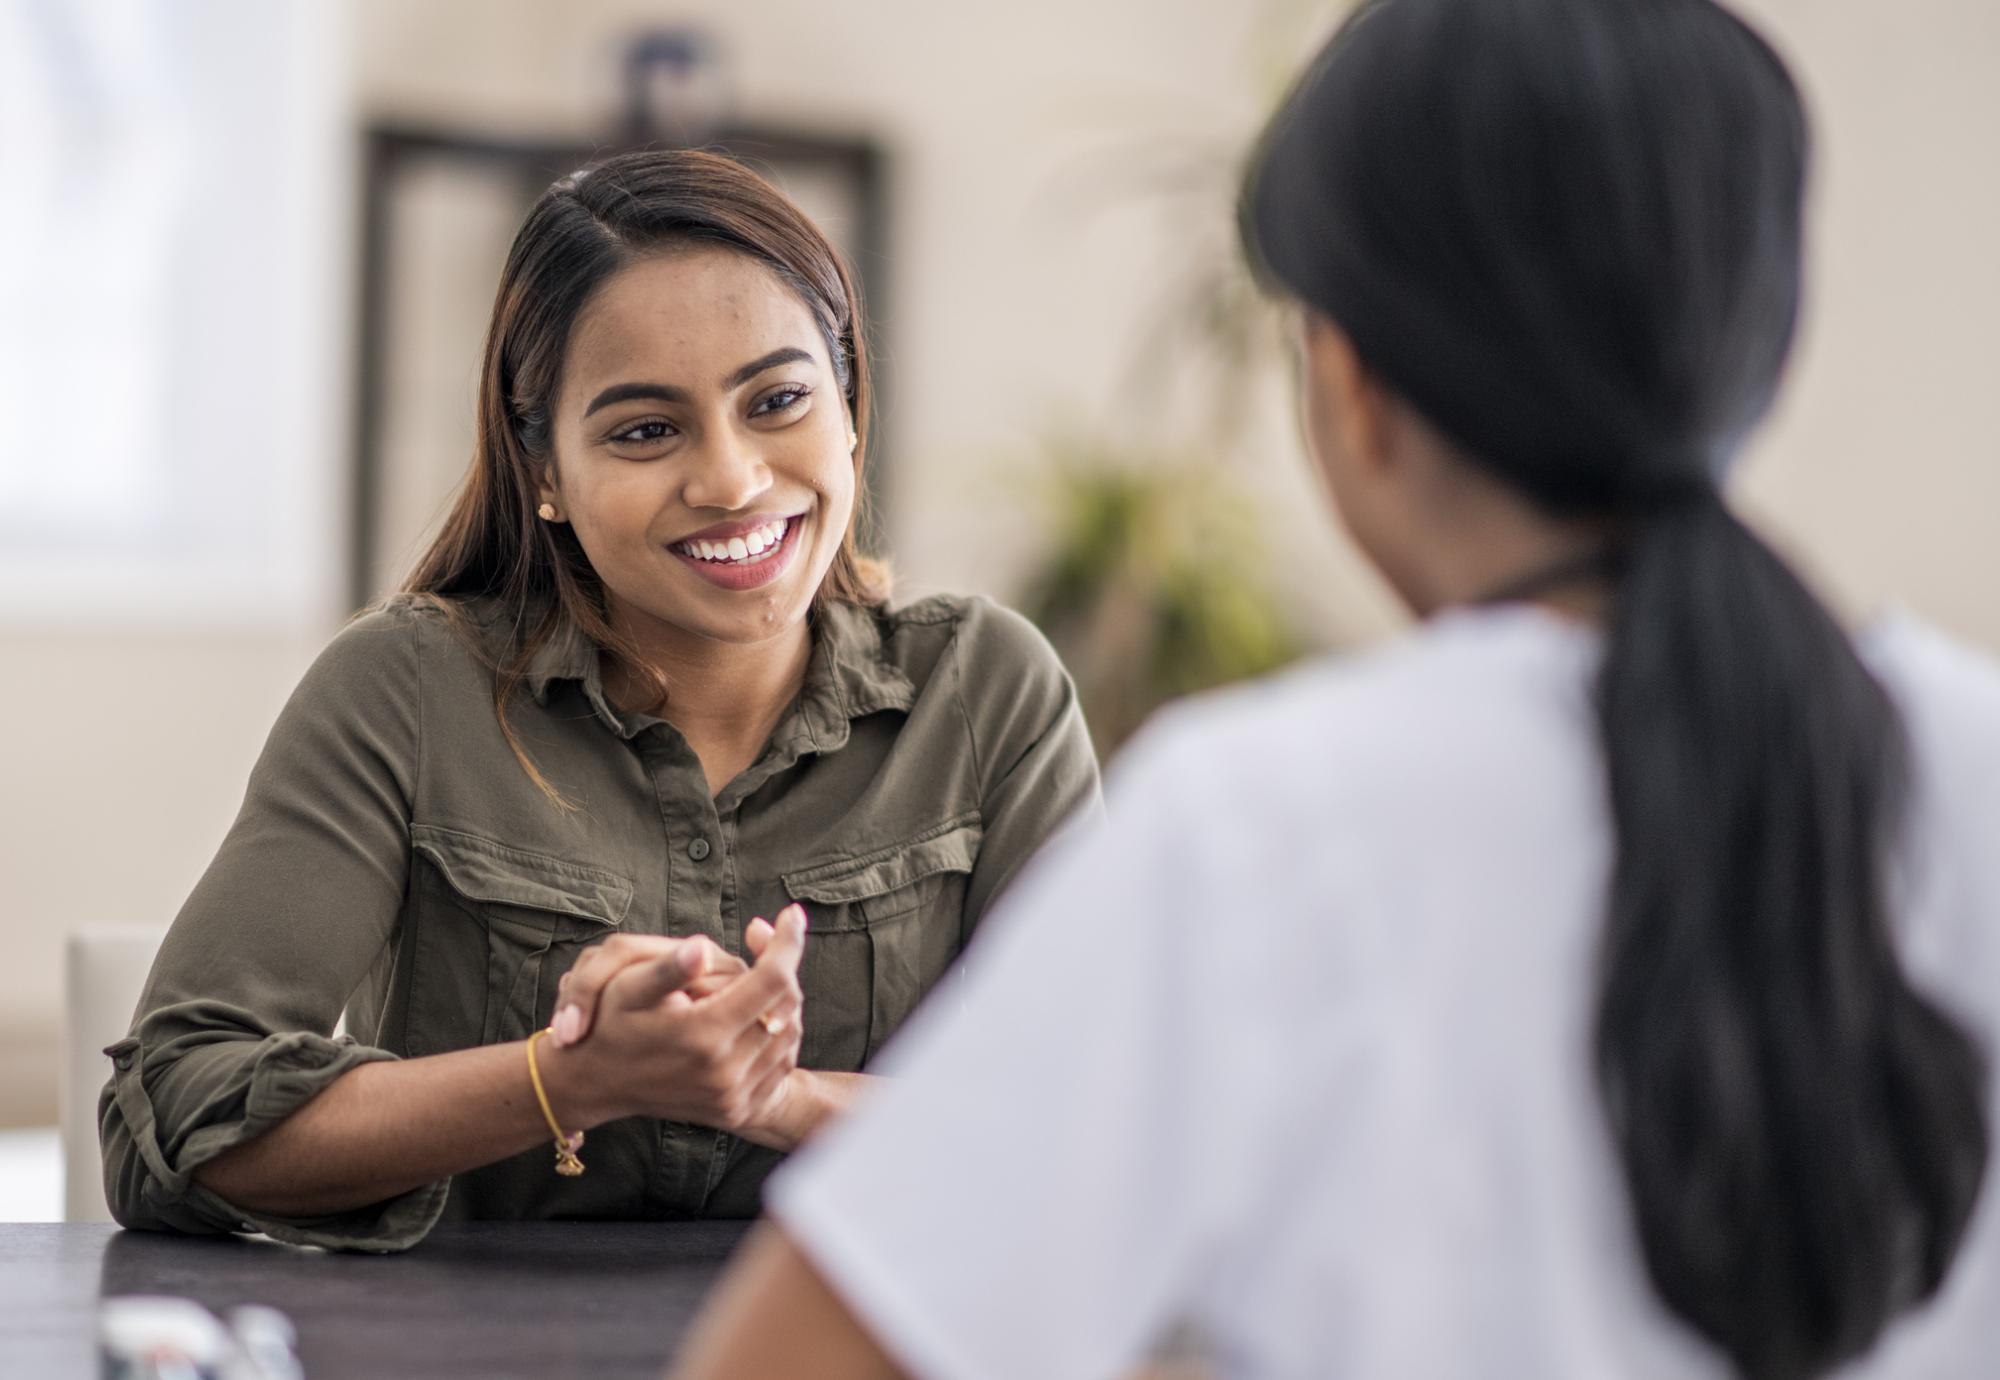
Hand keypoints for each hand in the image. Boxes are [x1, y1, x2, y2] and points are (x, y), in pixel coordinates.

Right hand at [553, 906, 808, 1133]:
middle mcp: (724, 1072)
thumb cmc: (608, 1024)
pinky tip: (755, 1013)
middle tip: (765, 942)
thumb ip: (667, 968)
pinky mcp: (737, 1110)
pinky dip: (778, 1033)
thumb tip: (702, 949)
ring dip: (782, 999)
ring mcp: (733, 1096)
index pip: (771, 979)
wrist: (596, 1083)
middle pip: (786, 1004)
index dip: (786, 942)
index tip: (791, 914)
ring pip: (789, 1033)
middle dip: (783, 966)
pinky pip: (781, 1064)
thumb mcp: (625, 988)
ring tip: (757, 977)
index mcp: (703, 1035)